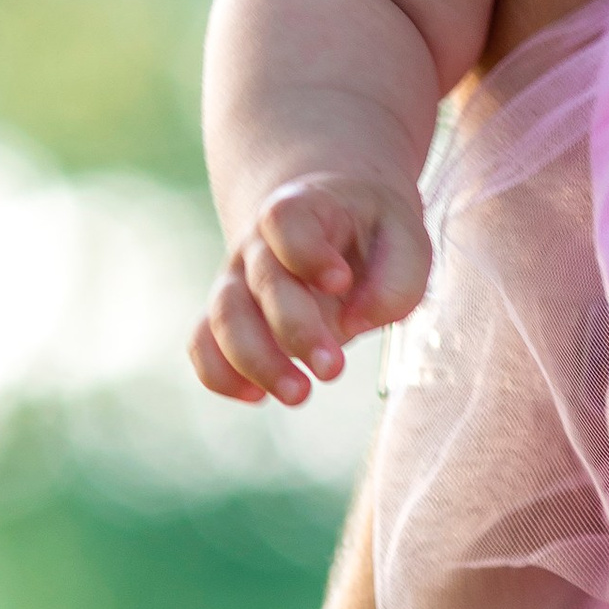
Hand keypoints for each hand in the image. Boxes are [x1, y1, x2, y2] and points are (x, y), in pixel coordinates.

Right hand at [190, 170, 429, 407]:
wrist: (333, 222)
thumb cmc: (373, 233)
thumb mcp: (406, 239)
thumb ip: (396, 279)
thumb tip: (353, 322)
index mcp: (303, 210)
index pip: (285, 221)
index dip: (305, 252)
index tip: (340, 282)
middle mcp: (260, 244)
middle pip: (260, 282)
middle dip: (295, 330)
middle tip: (333, 369)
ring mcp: (237, 280)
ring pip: (223, 318)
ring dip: (257, 362)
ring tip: (299, 394)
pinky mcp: (229, 318)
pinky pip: (203, 344)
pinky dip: (220, 375)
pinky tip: (257, 397)